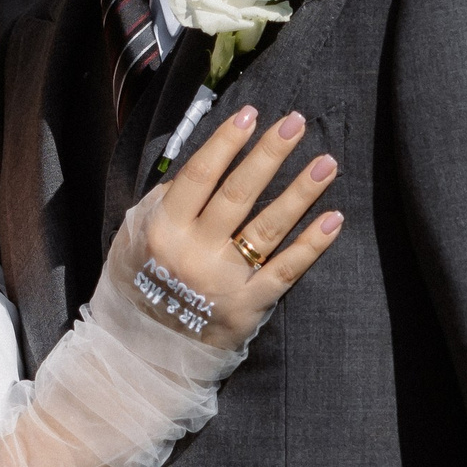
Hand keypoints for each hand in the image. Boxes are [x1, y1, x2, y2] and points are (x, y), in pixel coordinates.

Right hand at [120, 105, 342, 351]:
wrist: (140, 353)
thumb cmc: (137, 285)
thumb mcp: (132, 239)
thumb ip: (163, 203)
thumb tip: (203, 166)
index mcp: (163, 230)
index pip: (200, 176)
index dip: (226, 143)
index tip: (251, 114)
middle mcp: (194, 254)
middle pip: (239, 194)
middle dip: (269, 154)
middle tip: (296, 122)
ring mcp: (224, 282)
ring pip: (268, 228)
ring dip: (300, 193)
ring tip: (327, 163)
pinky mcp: (248, 308)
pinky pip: (285, 271)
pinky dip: (311, 245)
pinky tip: (334, 219)